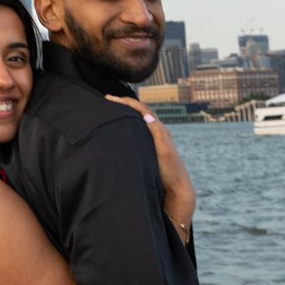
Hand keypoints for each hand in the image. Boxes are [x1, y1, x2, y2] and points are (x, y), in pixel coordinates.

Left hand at [104, 94, 195, 237]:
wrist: (176, 187)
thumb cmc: (160, 175)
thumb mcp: (144, 159)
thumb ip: (136, 148)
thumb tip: (118, 144)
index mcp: (153, 132)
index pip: (139, 112)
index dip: (124, 105)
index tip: (107, 100)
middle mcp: (159, 130)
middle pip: (142, 109)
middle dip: (125, 101)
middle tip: (107, 97)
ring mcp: (163, 136)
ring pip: (147, 114)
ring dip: (132, 106)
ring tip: (115, 101)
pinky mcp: (165, 146)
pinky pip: (155, 127)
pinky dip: (147, 119)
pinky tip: (139, 115)